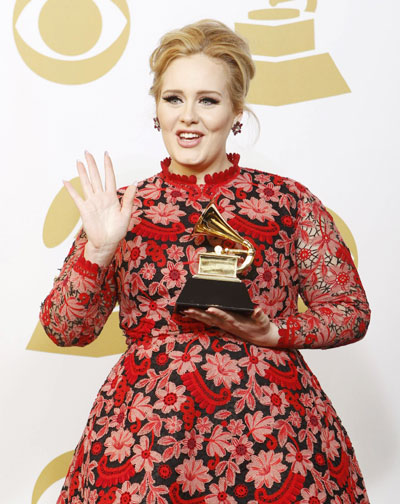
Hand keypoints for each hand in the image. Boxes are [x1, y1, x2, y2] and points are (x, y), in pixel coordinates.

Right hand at [63, 151, 136, 265]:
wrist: (107, 244)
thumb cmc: (117, 231)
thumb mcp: (126, 213)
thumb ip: (129, 198)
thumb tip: (135, 182)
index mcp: (112, 197)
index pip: (109, 177)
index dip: (108, 166)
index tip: (106, 154)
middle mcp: (101, 197)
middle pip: (96, 177)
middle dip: (92, 164)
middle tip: (87, 152)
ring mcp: (92, 202)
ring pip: (86, 183)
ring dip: (82, 172)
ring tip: (78, 161)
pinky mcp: (84, 210)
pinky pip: (76, 197)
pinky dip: (71, 189)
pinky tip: (65, 181)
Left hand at [183, 306, 278, 346]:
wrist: (261, 337)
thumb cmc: (262, 327)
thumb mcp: (264, 321)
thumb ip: (260, 315)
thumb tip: (257, 310)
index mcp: (237, 322)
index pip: (226, 316)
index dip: (217, 313)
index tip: (209, 308)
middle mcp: (228, 324)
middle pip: (211, 319)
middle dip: (199, 314)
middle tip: (187, 309)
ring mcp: (224, 326)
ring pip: (208, 320)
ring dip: (196, 316)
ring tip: (184, 311)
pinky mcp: (223, 326)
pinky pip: (209, 321)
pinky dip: (199, 318)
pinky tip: (191, 314)